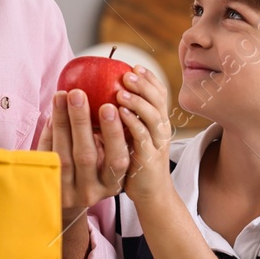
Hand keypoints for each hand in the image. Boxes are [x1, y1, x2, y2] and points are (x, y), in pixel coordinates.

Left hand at [39, 88, 130, 212]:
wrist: (67, 200)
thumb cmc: (92, 170)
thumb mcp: (106, 159)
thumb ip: (110, 138)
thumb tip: (104, 95)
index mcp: (112, 184)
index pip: (117, 160)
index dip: (113, 134)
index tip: (109, 106)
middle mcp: (91, 191)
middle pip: (85, 156)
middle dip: (80, 122)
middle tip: (78, 94)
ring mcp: (66, 192)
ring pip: (63, 156)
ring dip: (61, 123)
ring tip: (61, 96)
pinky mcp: (47, 187)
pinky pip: (46, 157)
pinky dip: (49, 134)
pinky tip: (50, 114)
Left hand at [114, 66, 174, 204]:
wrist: (149, 193)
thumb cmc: (133, 161)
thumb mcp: (129, 134)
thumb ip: (121, 116)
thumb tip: (98, 95)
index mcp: (156, 120)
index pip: (158, 93)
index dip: (149, 79)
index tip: (133, 65)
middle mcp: (161, 129)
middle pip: (158, 100)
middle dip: (143, 84)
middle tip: (127, 73)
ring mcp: (158, 143)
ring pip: (152, 117)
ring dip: (137, 102)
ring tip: (121, 91)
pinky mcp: (150, 158)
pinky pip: (143, 138)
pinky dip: (133, 123)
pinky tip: (120, 114)